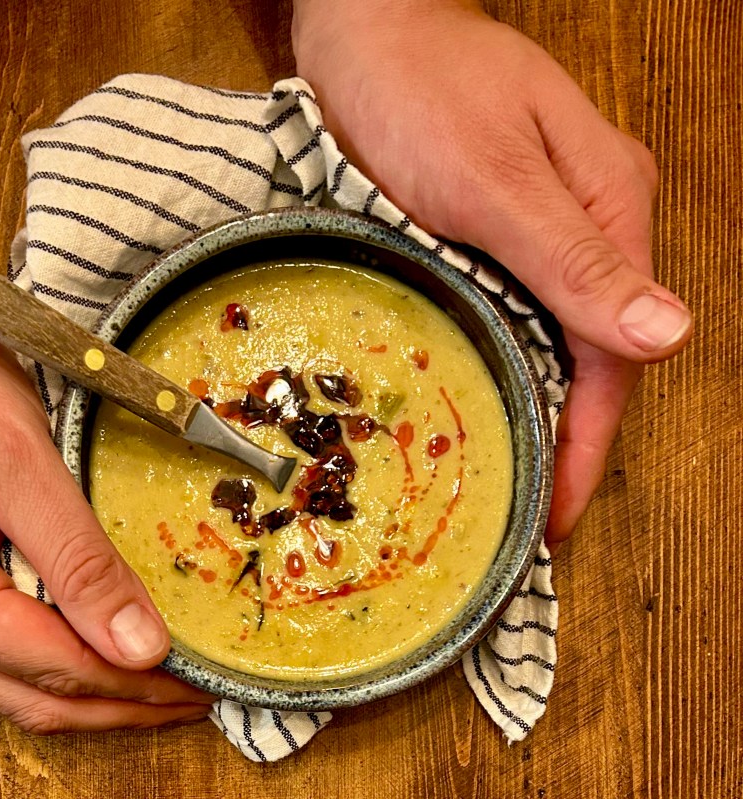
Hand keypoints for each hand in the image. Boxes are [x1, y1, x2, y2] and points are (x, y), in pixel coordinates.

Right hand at [0, 274, 212, 733]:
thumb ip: (80, 560)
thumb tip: (141, 647)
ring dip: (93, 698)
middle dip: (123, 707)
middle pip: (36, 702)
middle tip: (197, 697)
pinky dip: (56, 671)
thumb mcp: (18, 458)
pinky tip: (101, 654)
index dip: (137, 684)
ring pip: (16, 696)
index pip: (56, 670)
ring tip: (162, 686)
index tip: (201, 682)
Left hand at [292, 0, 691, 541]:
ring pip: (549, 342)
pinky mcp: (492, 233)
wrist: (359, 24)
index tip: (559, 516)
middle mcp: (586, 225)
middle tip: (523, 518)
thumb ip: (574, 260)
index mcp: (610, 209)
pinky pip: (509, 317)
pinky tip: (473, 408)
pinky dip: (497, 369)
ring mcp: (540, 229)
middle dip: (563, 442)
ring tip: (498, 485)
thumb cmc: (420, 86)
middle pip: (587, 358)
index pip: (612, 356)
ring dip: (530, 413)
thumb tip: (668, 337)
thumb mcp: (493, 180)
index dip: (587, 444)